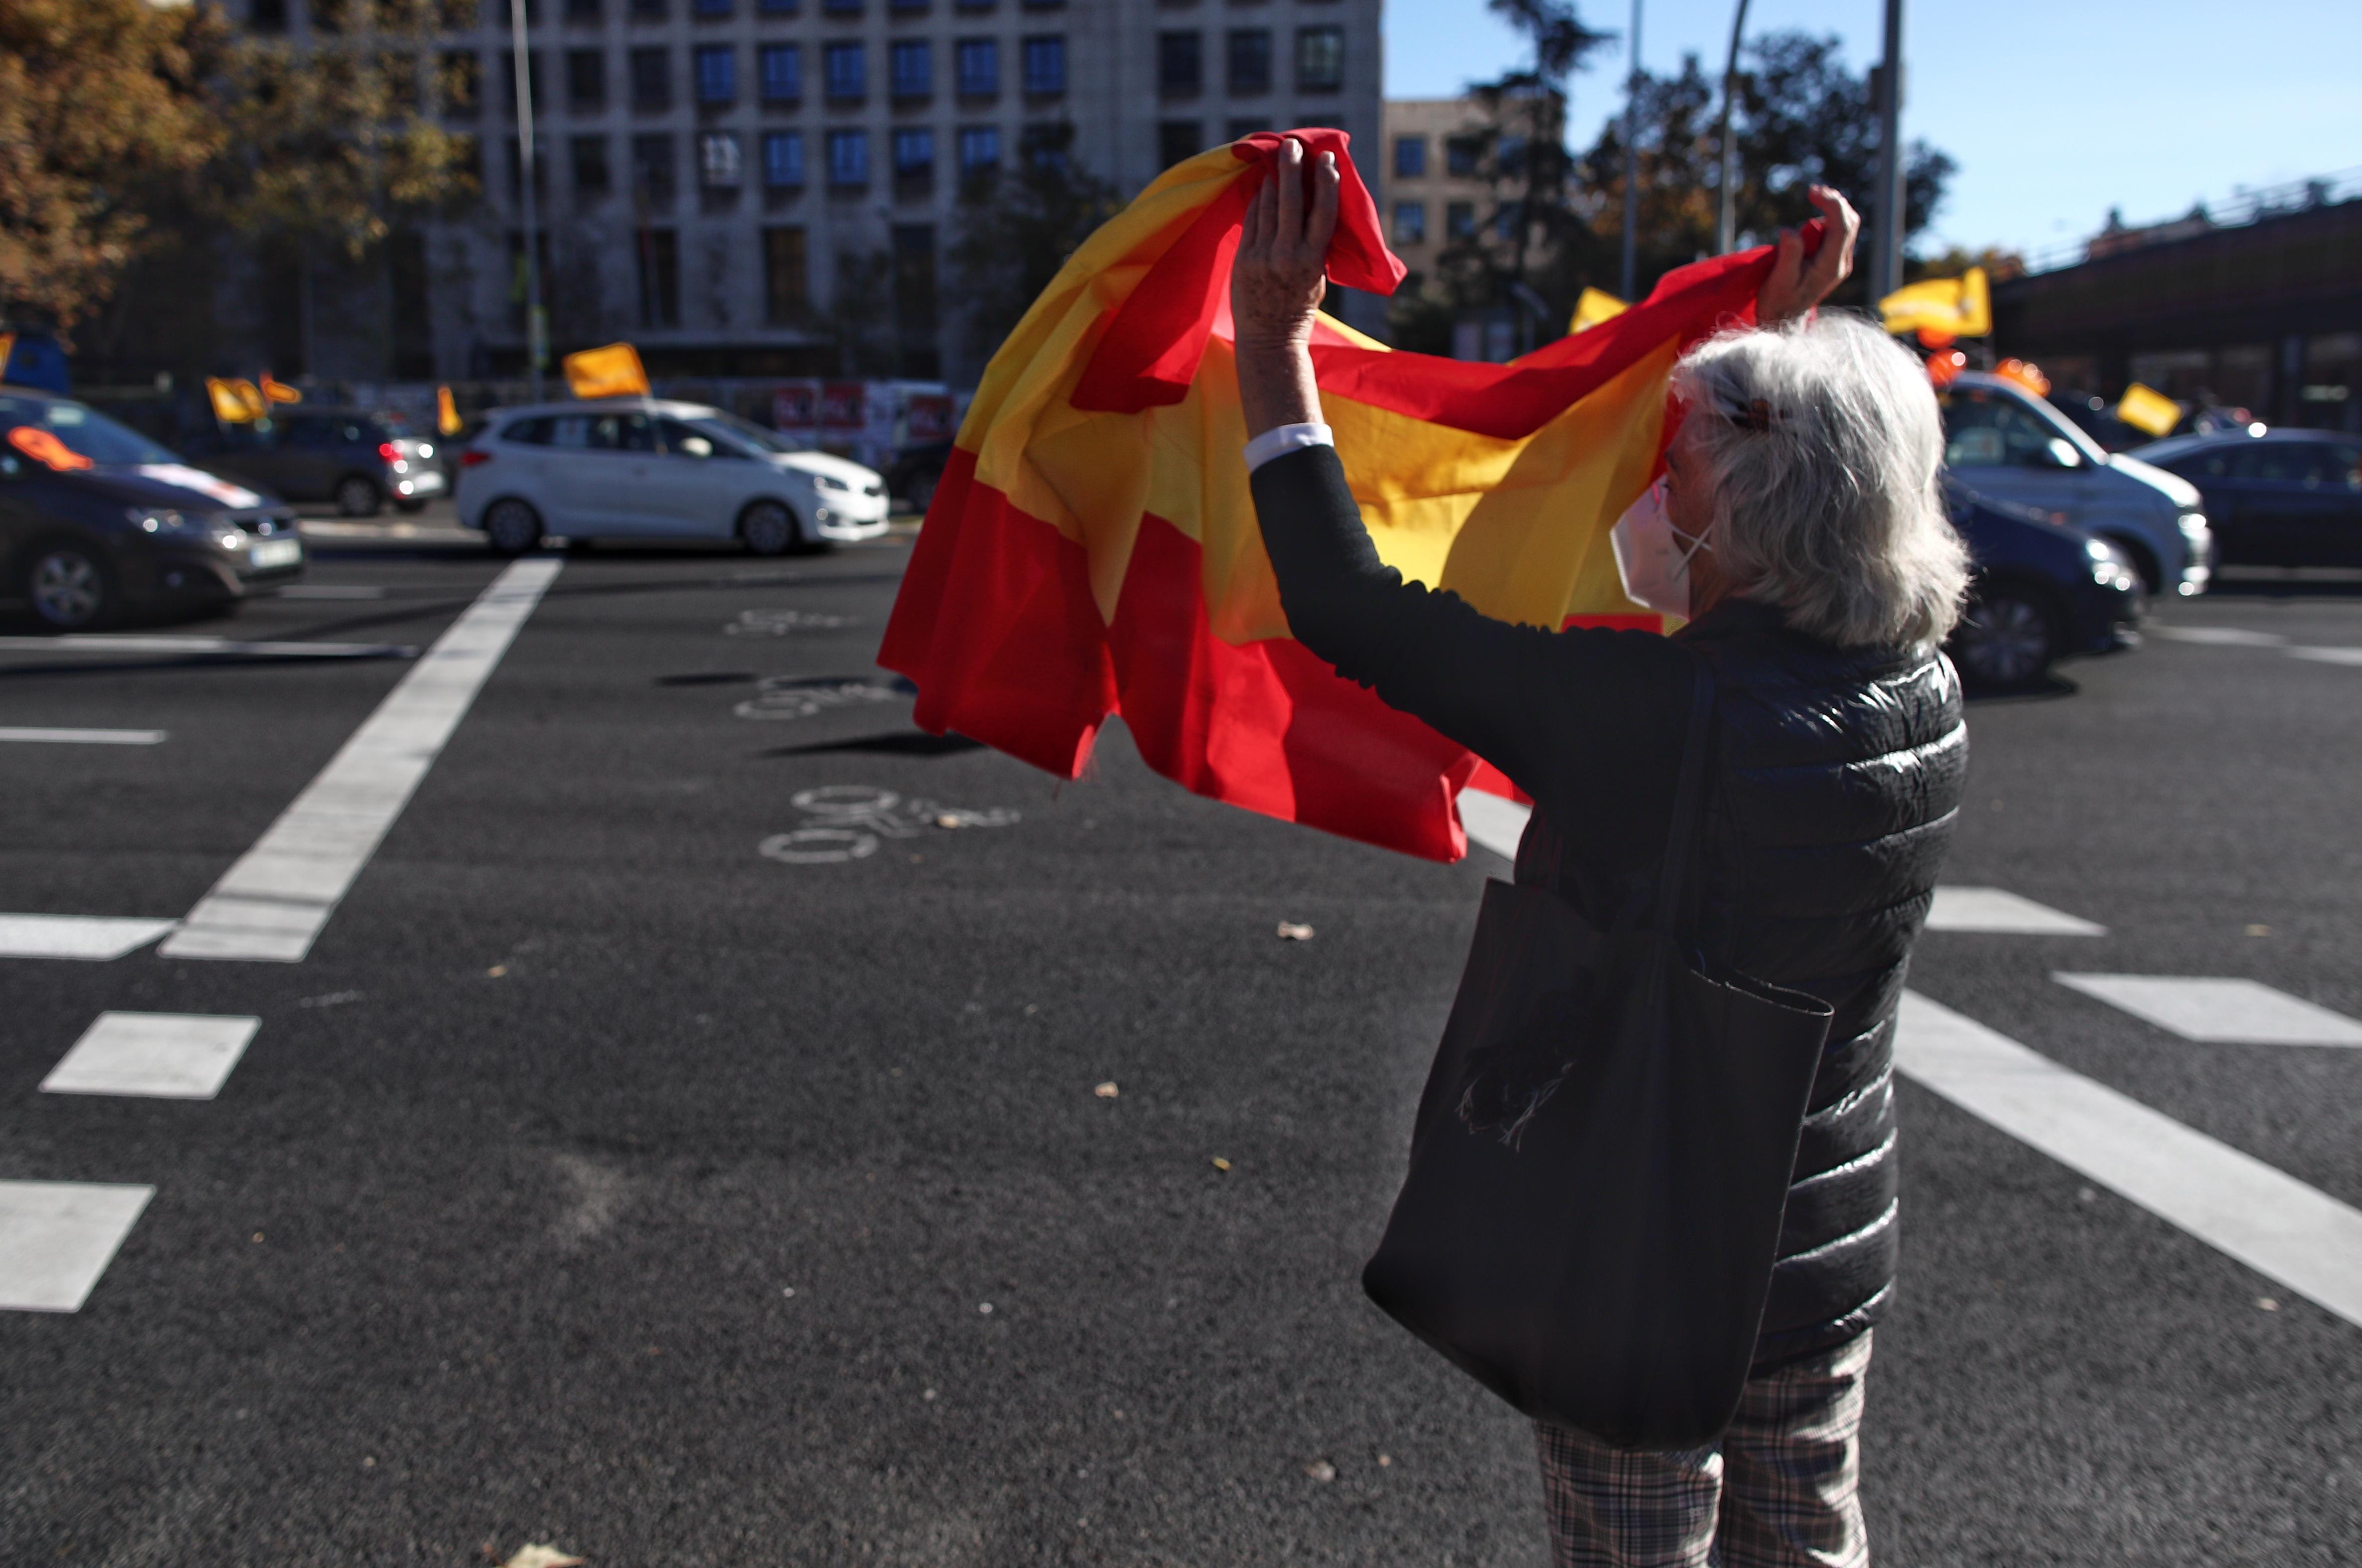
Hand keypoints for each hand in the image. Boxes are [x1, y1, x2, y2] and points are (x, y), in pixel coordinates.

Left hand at [1231, 137, 1339, 349]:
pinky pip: (1251, 220)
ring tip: (1278, 160)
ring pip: (1268, 206)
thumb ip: (1315, 246)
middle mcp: (1287, 255)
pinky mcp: (1243, 259)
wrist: (1269, 340)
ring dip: (1273, 179)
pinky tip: (1263, 187)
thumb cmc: (1299, 308)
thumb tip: (1313, 208)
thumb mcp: (1318, 278)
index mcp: (1313, 260)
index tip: (1327, 159)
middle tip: (1292, 144)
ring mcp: (1262, 256)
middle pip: (1290, 200)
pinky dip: (1257, 200)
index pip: (1323, 211)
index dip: (1326, 182)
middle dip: (1292, 168)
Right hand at [1756, 185, 1860, 327]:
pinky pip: (1840, 231)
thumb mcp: (1779, 280)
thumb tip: (1789, 230)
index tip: (1812, 192)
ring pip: (1848, 224)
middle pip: (1850, 222)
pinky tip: (1817, 211)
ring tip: (1815, 196)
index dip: (1831, 205)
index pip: (1842, 228)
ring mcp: (1840, 261)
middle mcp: (1841, 263)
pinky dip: (1831, 216)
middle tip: (1814, 191)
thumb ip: (1788, 255)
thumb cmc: (1779, 301)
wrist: (1785, 318)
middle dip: (1835, 202)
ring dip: (1833, 207)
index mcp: (1831, 268)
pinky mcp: (1835, 258)